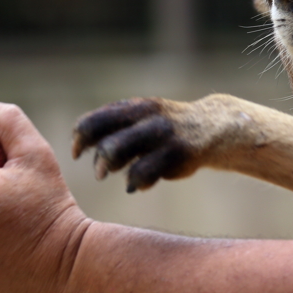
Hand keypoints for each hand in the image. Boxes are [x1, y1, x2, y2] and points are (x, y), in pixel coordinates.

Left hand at [72, 97, 214, 191]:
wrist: (213, 127)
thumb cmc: (166, 128)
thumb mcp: (141, 120)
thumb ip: (114, 129)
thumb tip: (80, 146)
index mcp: (133, 108)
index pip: (93, 122)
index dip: (80, 140)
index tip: (78, 154)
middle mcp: (145, 117)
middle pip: (102, 138)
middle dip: (98, 160)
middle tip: (101, 173)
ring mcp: (161, 133)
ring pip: (116, 150)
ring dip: (111, 167)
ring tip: (122, 177)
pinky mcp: (177, 151)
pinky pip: (143, 171)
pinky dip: (137, 181)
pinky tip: (140, 184)